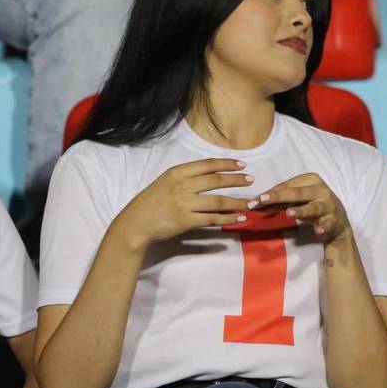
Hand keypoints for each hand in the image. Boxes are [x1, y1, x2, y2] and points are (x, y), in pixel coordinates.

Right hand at [114, 158, 252, 249]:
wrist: (136, 222)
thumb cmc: (151, 202)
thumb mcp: (165, 181)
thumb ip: (186, 178)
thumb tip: (211, 176)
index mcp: (177, 172)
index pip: (208, 165)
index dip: (227, 164)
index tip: (242, 165)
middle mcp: (182, 185)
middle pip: (216, 181)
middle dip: (236, 180)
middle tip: (251, 180)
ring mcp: (185, 203)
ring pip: (218, 201)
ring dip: (237, 202)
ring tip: (250, 202)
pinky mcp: (186, 221)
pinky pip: (212, 219)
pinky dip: (227, 219)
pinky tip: (238, 218)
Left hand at [248, 173, 349, 243]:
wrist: (337, 218)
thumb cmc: (312, 204)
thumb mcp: (296, 199)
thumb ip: (278, 200)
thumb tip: (254, 203)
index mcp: (310, 180)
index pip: (286, 186)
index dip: (270, 193)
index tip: (254, 201)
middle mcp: (320, 190)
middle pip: (296, 193)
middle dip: (278, 197)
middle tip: (261, 201)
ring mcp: (327, 206)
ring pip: (312, 208)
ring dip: (301, 211)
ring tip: (289, 213)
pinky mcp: (333, 221)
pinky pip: (327, 224)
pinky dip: (323, 227)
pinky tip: (319, 230)